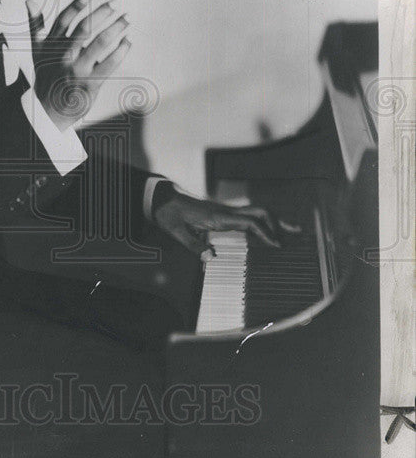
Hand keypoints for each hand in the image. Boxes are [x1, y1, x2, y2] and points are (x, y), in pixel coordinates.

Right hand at [27, 0, 130, 131]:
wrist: (47, 111)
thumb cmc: (46, 75)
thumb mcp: (37, 51)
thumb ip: (36, 25)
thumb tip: (28, 1)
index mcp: (51, 45)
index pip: (63, 21)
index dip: (75, 6)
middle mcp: (63, 56)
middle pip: (84, 29)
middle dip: (102, 13)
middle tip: (116, 3)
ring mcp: (76, 70)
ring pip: (100, 43)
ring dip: (116, 28)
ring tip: (127, 19)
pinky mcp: (89, 83)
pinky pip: (109, 63)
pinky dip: (121, 51)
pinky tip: (128, 42)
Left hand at [153, 190, 300, 257]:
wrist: (161, 199)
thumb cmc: (168, 214)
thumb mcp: (176, 232)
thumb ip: (193, 246)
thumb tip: (210, 259)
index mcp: (217, 216)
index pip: (249, 222)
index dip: (265, 233)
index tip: (277, 245)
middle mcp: (225, 212)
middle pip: (259, 212)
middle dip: (279, 223)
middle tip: (296, 234)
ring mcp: (225, 212)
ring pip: (255, 213)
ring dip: (273, 221)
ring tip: (291, 231)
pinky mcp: (222, 214)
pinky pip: (247, 217)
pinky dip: (261, 224)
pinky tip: (266, 233)